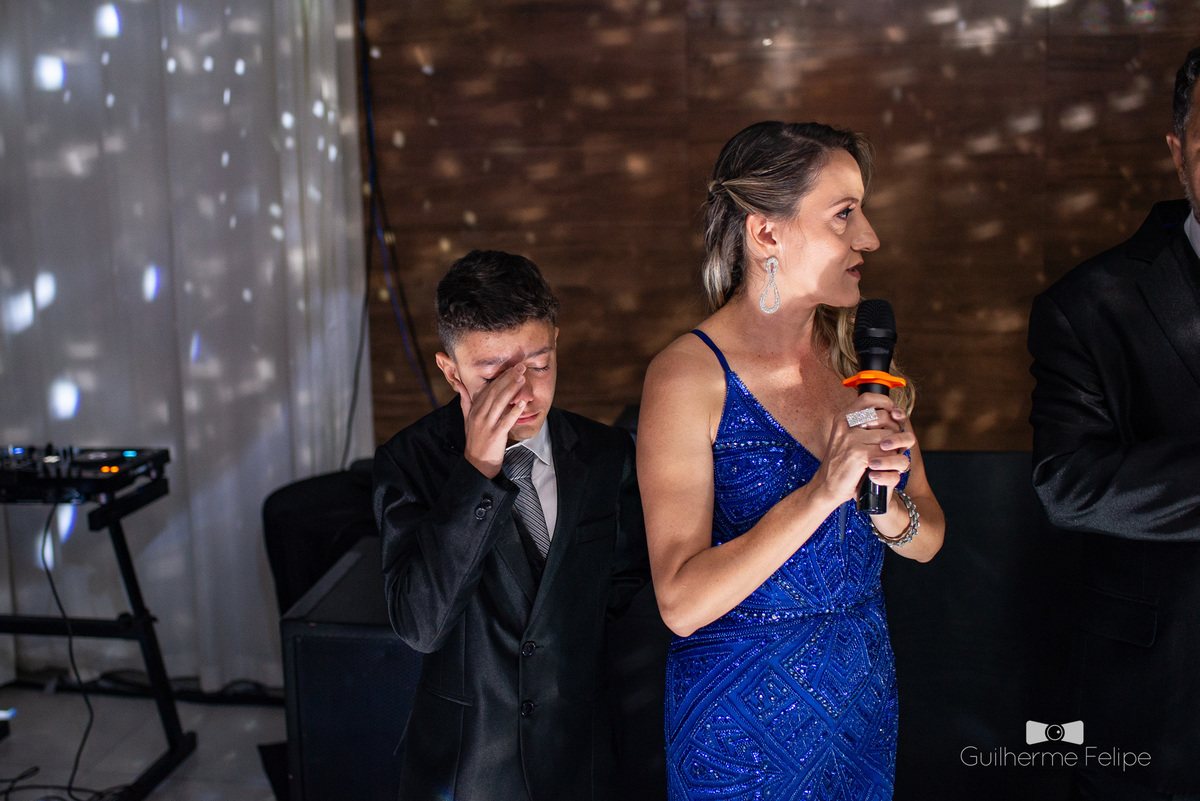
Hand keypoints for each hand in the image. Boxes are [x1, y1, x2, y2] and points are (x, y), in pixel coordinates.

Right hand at [453, 362, 527, 477]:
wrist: (476, 464)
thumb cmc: (475, 441)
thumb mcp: (467, 419)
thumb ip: (465, 401)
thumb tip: (459, 384)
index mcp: (473, 410)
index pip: (487, 389)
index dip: (500, 377)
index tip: (511, 367)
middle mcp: (479, 415)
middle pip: (494, 392)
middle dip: (508, 378)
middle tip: (520, 366)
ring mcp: (487, 425)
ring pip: (500, 403)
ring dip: (512, 389)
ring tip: (522, 378)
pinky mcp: (496, 435)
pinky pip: (506, 421)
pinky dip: (514, 411)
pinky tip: (523, 402)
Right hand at [811, 393, 915, 506]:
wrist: (826, 486)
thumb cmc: (841, 464)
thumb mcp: (845, 438)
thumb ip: (862, 425)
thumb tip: (893, 415)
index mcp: (843, 418)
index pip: (868, 398)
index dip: (885, 403)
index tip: (893, 414)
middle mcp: (846, 425)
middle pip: (885, 418)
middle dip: (895, 432)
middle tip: (892, 445)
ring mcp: (852, 439)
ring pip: (889, 437)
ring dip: (894, 450)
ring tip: (889, 458)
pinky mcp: (859, 455)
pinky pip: (886, 453)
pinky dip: (890, 462)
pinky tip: (883, 468)